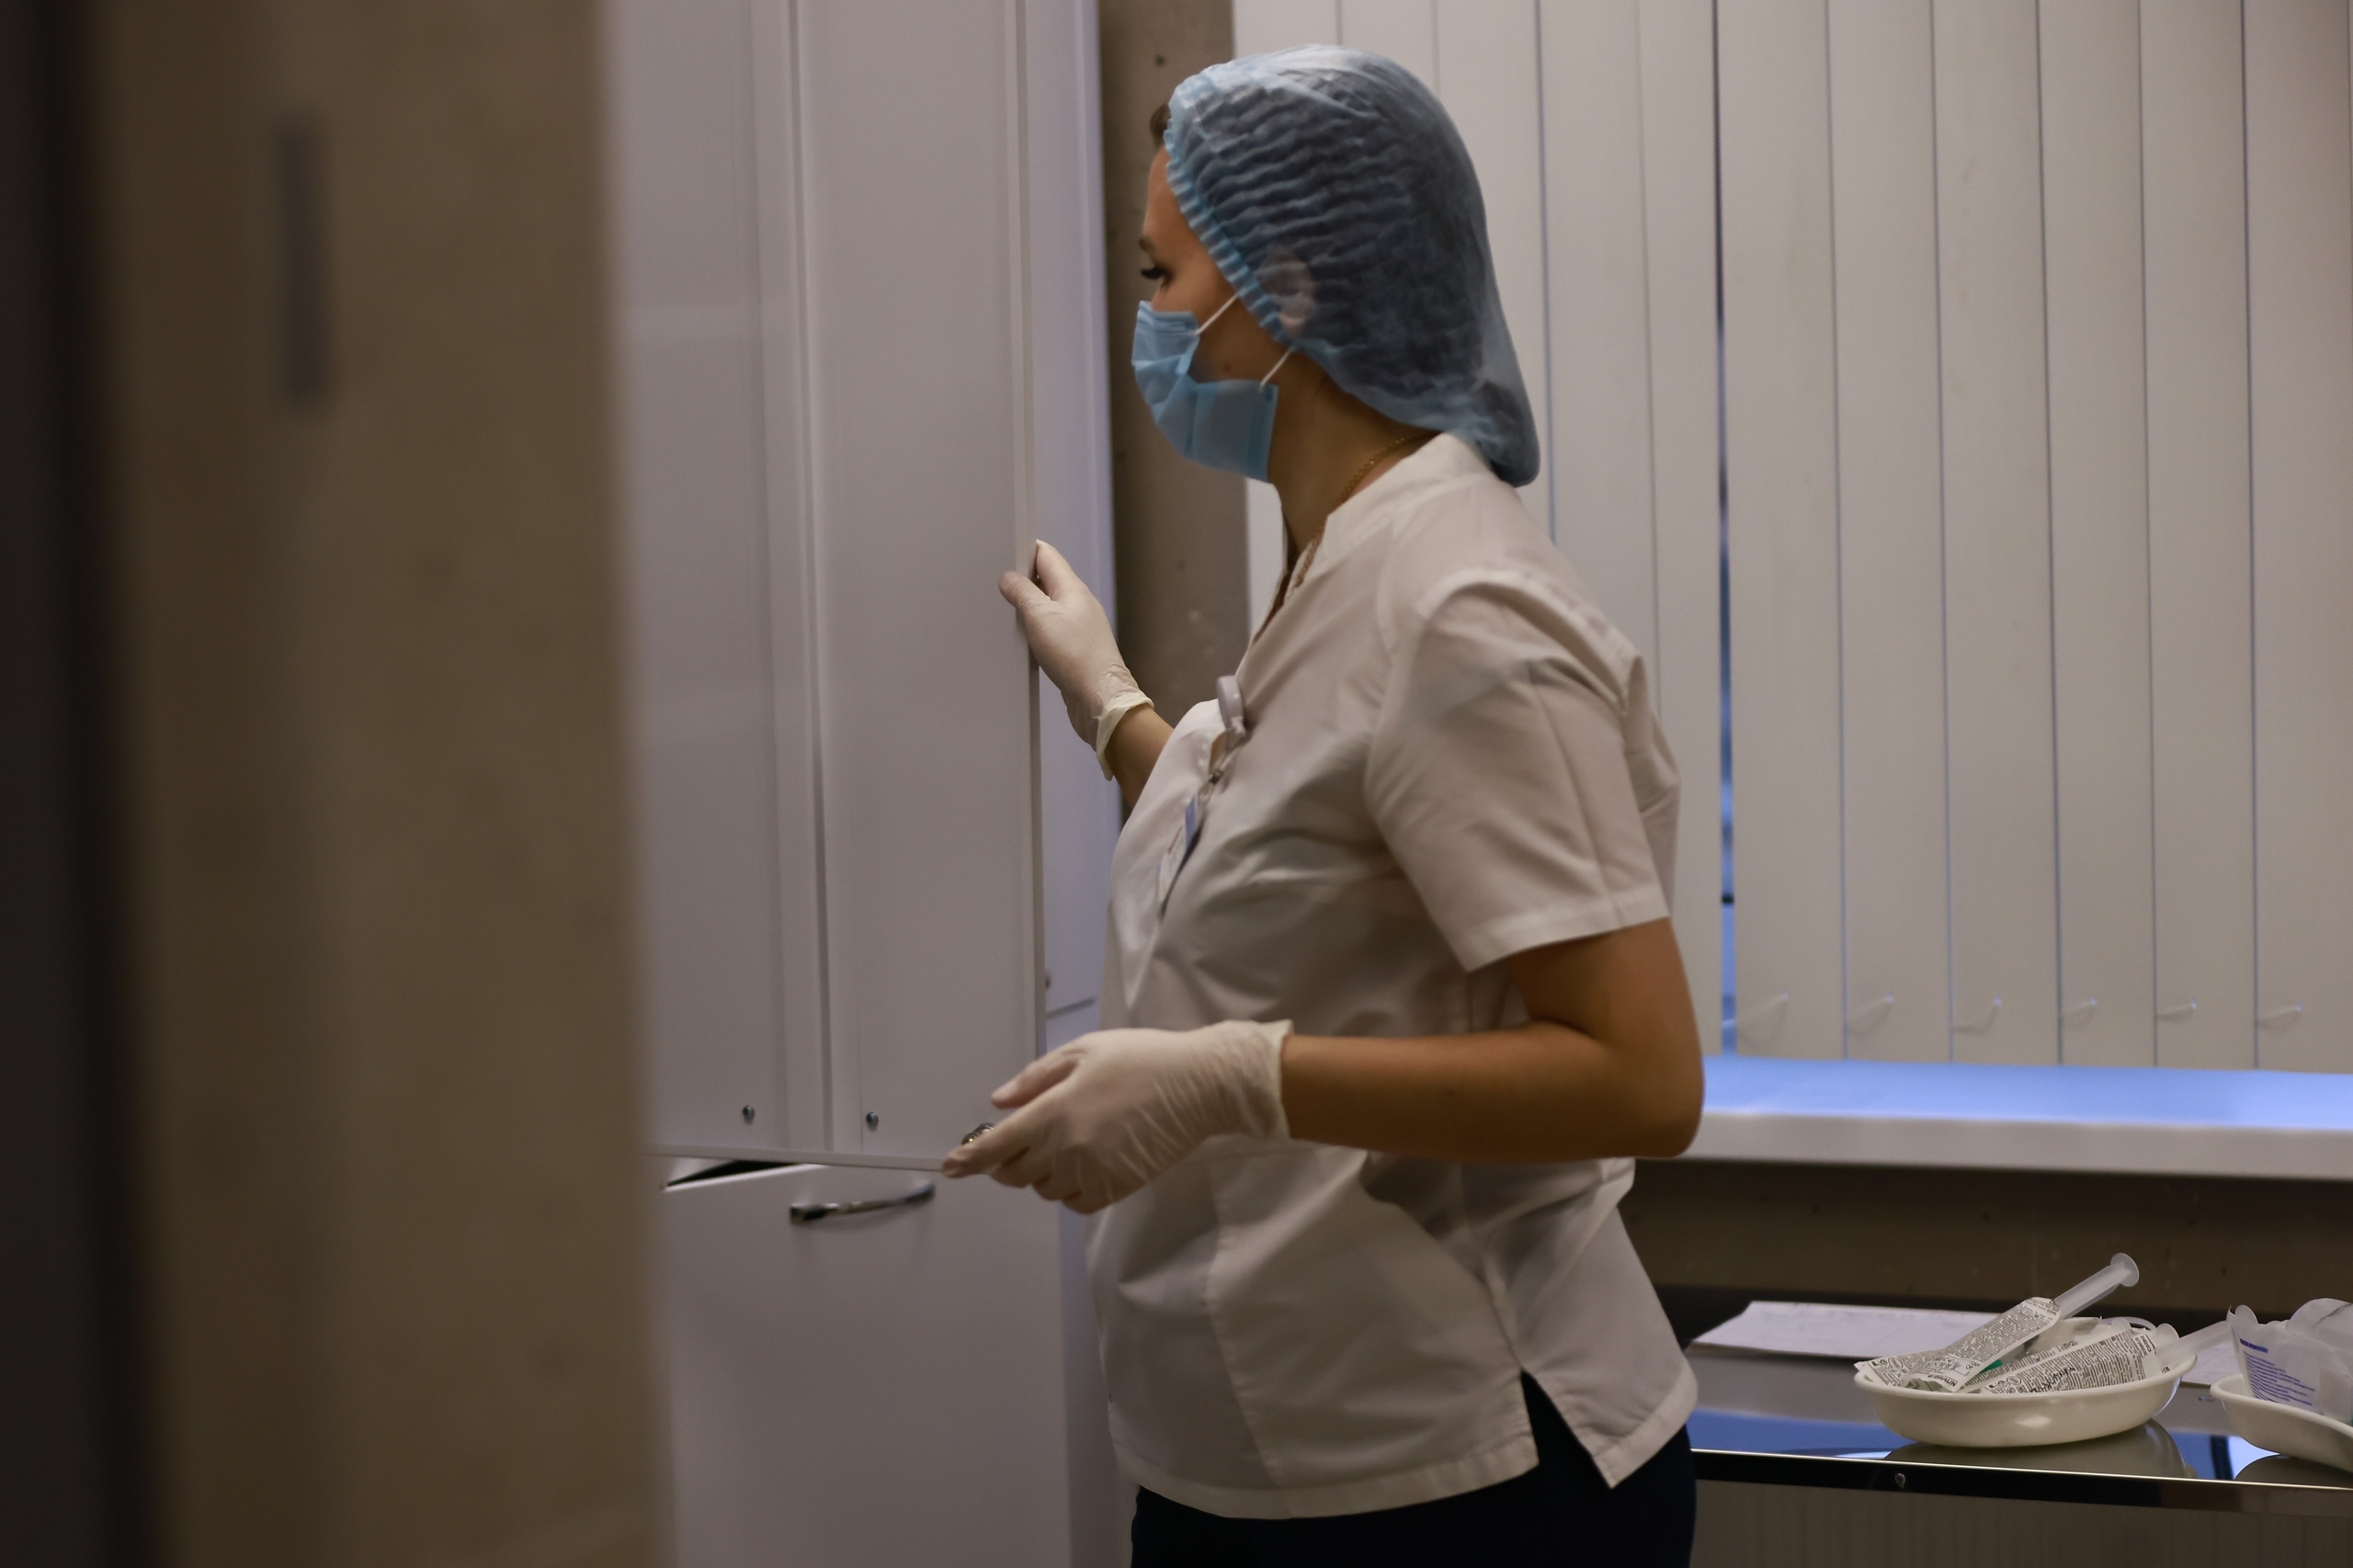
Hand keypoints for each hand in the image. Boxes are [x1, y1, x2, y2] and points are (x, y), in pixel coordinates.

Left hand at [941, 1021, 1290, 1212]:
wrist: (1199, 1086)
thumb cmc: (1141, 1059)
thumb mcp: (1084, 1051)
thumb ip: (1035, 1078)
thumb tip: (998, 1103)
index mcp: (1054, 1111)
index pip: (996, 1146)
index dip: (968, 1159)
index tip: (950, 1167)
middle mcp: (1067, 1148)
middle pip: (1015, 1174)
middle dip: (1007, 1162)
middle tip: (1020, 1142)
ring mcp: (1093, 1172)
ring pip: (1045, 1190)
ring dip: (1042, 1174)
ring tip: (1065, 1145)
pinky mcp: (1118, 1188)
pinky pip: (1076, 1202)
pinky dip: (1070, 1190)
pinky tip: (1085, 1165)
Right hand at [1000, 540, 1151, 763]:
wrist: (1100, 698)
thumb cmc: (1073, 654)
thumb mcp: (1040, 617)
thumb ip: (1023, 593)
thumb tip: (1009, 577)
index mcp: (1072, 588)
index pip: (1047, 555)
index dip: (1024, 549)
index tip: (1000, 552)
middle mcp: (1078, 603)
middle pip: (1047, 579)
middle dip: (1022, 579)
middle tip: (994, 585)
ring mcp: (1079, 626)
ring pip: (1048, 606)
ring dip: (1028, 607)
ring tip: (1002, 610)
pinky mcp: (1075, 649)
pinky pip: (1051, 629)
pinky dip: (1035, 629)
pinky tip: (1022, 639)